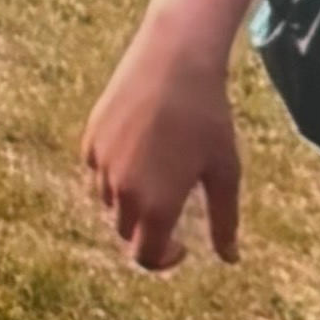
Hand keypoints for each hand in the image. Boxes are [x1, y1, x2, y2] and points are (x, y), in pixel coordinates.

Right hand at [80, 5, 245, 268]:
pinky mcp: (90, 140)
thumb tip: (230, 259)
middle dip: (149, 228)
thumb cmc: (208, 117)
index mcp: (156, 207)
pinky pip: (98, 172)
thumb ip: (225, 222)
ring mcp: (101, 166)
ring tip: (161, 169)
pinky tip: (141, 147)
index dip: (164, 259)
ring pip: (111, 203)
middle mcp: (122, 193)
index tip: (182, 245)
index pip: (146, 258)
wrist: (175, 60)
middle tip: (174, 202)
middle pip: (127, 233)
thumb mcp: (225, 171)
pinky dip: (116, 173)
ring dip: (132, 200)